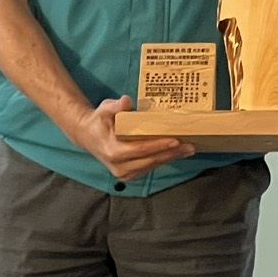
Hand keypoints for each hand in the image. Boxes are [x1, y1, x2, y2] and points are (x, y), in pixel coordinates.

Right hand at [69, 95, 194, 180]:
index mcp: (112, 150)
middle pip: (149, 161)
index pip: (139, 149)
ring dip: (170, 158)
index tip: (175, 140)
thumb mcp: (105, 108)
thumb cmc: (99, 120)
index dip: (158, 146)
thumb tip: (127, 101)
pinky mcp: (128, 174)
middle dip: (171, 154)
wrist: (87, 135)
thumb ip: (116, 106)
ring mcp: (123, 173)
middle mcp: (118, 166)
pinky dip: (163, 160)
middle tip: (190, 147)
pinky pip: (148, 168)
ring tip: (188, 150)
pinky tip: (176, 153)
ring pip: (151, 166)